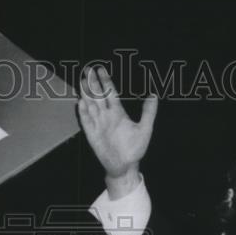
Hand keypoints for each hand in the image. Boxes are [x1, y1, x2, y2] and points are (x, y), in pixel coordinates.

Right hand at [78, 66, 157, 199]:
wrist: (126, 165)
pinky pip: (87, 121)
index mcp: (118, 112)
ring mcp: (99, 124)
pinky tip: (81, 102)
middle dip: (93, 83)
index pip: (110, 93)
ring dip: (86, 94)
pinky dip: (84, 112)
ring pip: (91, 105)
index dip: (105, 81)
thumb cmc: (135, 148)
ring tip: (82, 81)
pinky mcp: (93, 135)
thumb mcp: (145, 129)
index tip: (101, 69)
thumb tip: (154, 95)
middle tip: (88, 69)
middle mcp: (106, 116)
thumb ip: (149, 112)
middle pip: (98, 96)